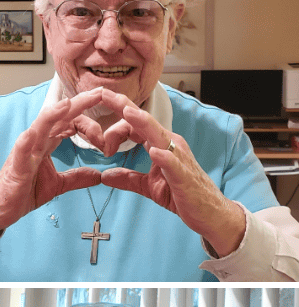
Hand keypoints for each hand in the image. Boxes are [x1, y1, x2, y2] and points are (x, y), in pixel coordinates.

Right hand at [0, 88, 103, 242]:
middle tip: (100, 93)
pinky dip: (28, 140)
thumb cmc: (23, 192)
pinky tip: (33, 132)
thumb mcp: (57, 185)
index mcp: (46, 143)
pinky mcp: (16, 166)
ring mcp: (25, 151)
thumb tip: (98, 175)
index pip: (71, 123)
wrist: (1, 209)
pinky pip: (22, 150)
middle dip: (79, 103)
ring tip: (68, 104)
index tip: (105, 138)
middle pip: (59, 117)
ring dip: (54, 114)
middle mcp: (36, 141)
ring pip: (40, 126)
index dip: (89, 125)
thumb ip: (77, 177)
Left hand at [76, 89, 245, 256]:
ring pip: (158, 135)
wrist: (208, 213)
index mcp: (158, 144)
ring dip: (142, 122)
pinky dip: (164, 156)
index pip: (135, 125)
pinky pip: (173, 163)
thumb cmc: (181, 194)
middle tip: (103, 94)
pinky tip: (153, 151)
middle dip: (124, 106)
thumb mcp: (148, 186)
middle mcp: (169, 145)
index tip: (97, 135)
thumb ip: (126, 179)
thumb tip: (104, 176)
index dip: (115, 124)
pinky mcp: (184, 176)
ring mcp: (178, 158)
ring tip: (126, 112)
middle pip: (144, 121)